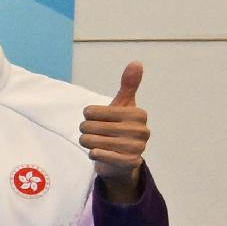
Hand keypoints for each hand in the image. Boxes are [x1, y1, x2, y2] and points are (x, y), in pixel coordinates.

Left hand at [82, 62, 149, 203]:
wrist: (122, 159)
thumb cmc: (119, 127)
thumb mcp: (123, 105)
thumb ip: (128, 85)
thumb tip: (136, 62)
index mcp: (138, 114)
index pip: (91, 112)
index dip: (88, 116)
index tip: (98, 119)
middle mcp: (141, 130)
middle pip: (88, 127)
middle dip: (85, 131)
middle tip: (95, 134)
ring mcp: (137, 148)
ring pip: (90, 141)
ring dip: (88, 143)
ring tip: (97, 143)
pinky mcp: (129, 163)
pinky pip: (98, 155)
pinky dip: (94, 154)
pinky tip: (99, 152)